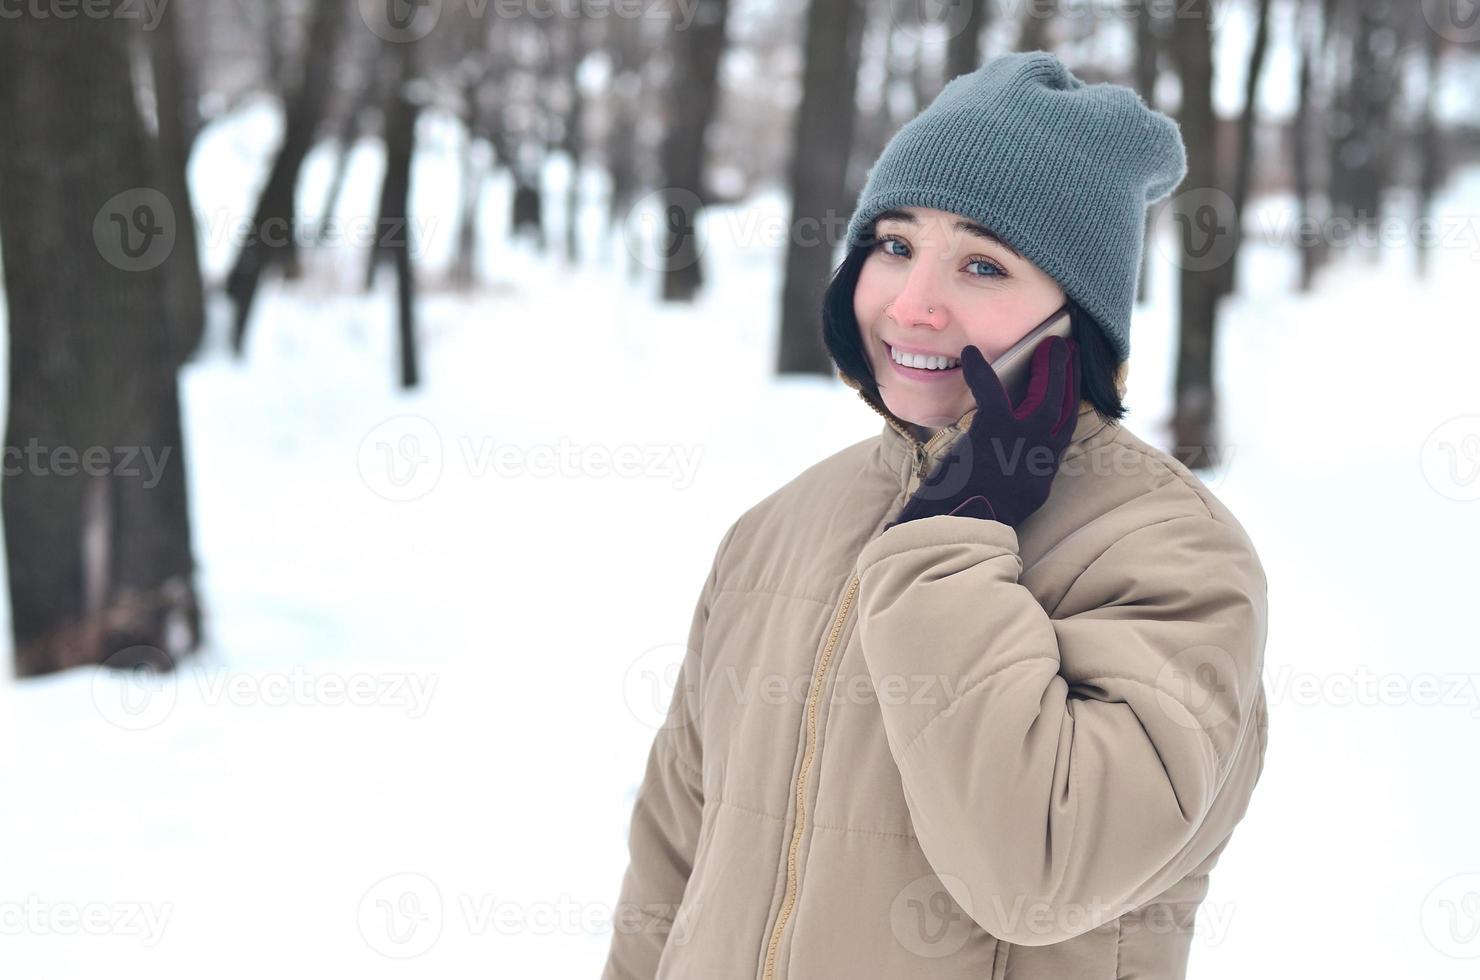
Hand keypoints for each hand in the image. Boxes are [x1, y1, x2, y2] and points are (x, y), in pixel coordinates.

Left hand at [887, 335, 1080, 529]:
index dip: (1071, 405)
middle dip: (1069, 378)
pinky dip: (979, 371)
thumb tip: (1010, 461)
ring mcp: (1020, 442)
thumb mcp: (1005, 505)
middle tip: (1068, 351)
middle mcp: (1039, 459)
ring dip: (1050, 368)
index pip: (1063, 433)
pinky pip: (991, 392)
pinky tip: (970, 353)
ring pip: (1046, 397)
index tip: (1074, 385)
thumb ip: (1015, 480)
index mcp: (1040, 476)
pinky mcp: (994, 430)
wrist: (957, 530)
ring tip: (1052, 344)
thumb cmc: (969, 520)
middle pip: (1063, 410)